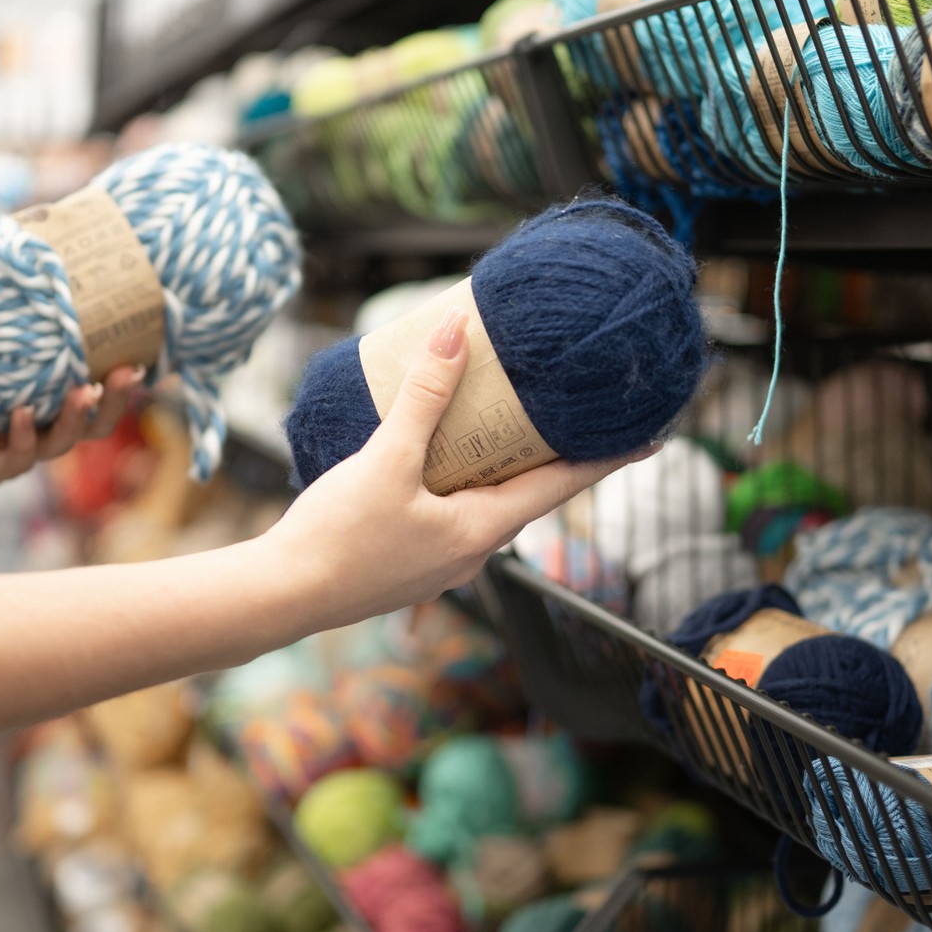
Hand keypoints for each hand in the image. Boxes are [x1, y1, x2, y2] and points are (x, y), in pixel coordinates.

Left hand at [0, 349, 143, 494]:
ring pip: (66, 442)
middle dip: (116, 400)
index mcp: (42, 394)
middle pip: (96, 422)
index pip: (94, 388)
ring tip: (84, 392)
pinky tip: (22, 414)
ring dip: (79, 418)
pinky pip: (20, 458)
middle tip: (128, 373)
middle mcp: (38, 424)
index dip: (120, 377)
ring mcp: (16, 450)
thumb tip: (31, 220)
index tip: (140, 351)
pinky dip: (26, 436)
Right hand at [264, 307, 646, 628]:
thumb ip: (424, 396)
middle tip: (570, 410)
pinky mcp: (410, 561)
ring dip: (501, 465)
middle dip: (550, 452)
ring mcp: (441, 561)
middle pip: (529, 492)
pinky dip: (459, 480)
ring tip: (503, 422)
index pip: (564, 486)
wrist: (281, 597)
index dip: (607, 458)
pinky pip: (451, 512)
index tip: (650, 436)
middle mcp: (472, 551)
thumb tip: (459, 334)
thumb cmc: (337, 538)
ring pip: (487, 503)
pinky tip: (434, 457)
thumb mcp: (385, 459)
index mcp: (483, 530)